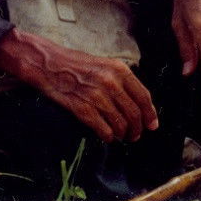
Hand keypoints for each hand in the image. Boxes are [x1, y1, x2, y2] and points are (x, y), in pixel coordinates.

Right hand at [0, 27, 157, 142]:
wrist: (48, 64)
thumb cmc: (76, 64)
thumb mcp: (104, 64)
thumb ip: (121, 80)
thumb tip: (137, 103)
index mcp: (119, 70)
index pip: (143, 96)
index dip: (150, 114)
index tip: (152, 125)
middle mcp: (111, 82)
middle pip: (134, 113)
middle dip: (137, 129)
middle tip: (135, 136)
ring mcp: (97, 96)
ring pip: (120, 124)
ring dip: (122, 134)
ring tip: (121, 136)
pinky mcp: (82, 108)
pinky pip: (103, 129)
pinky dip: (108, 136)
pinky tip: (107, 136)